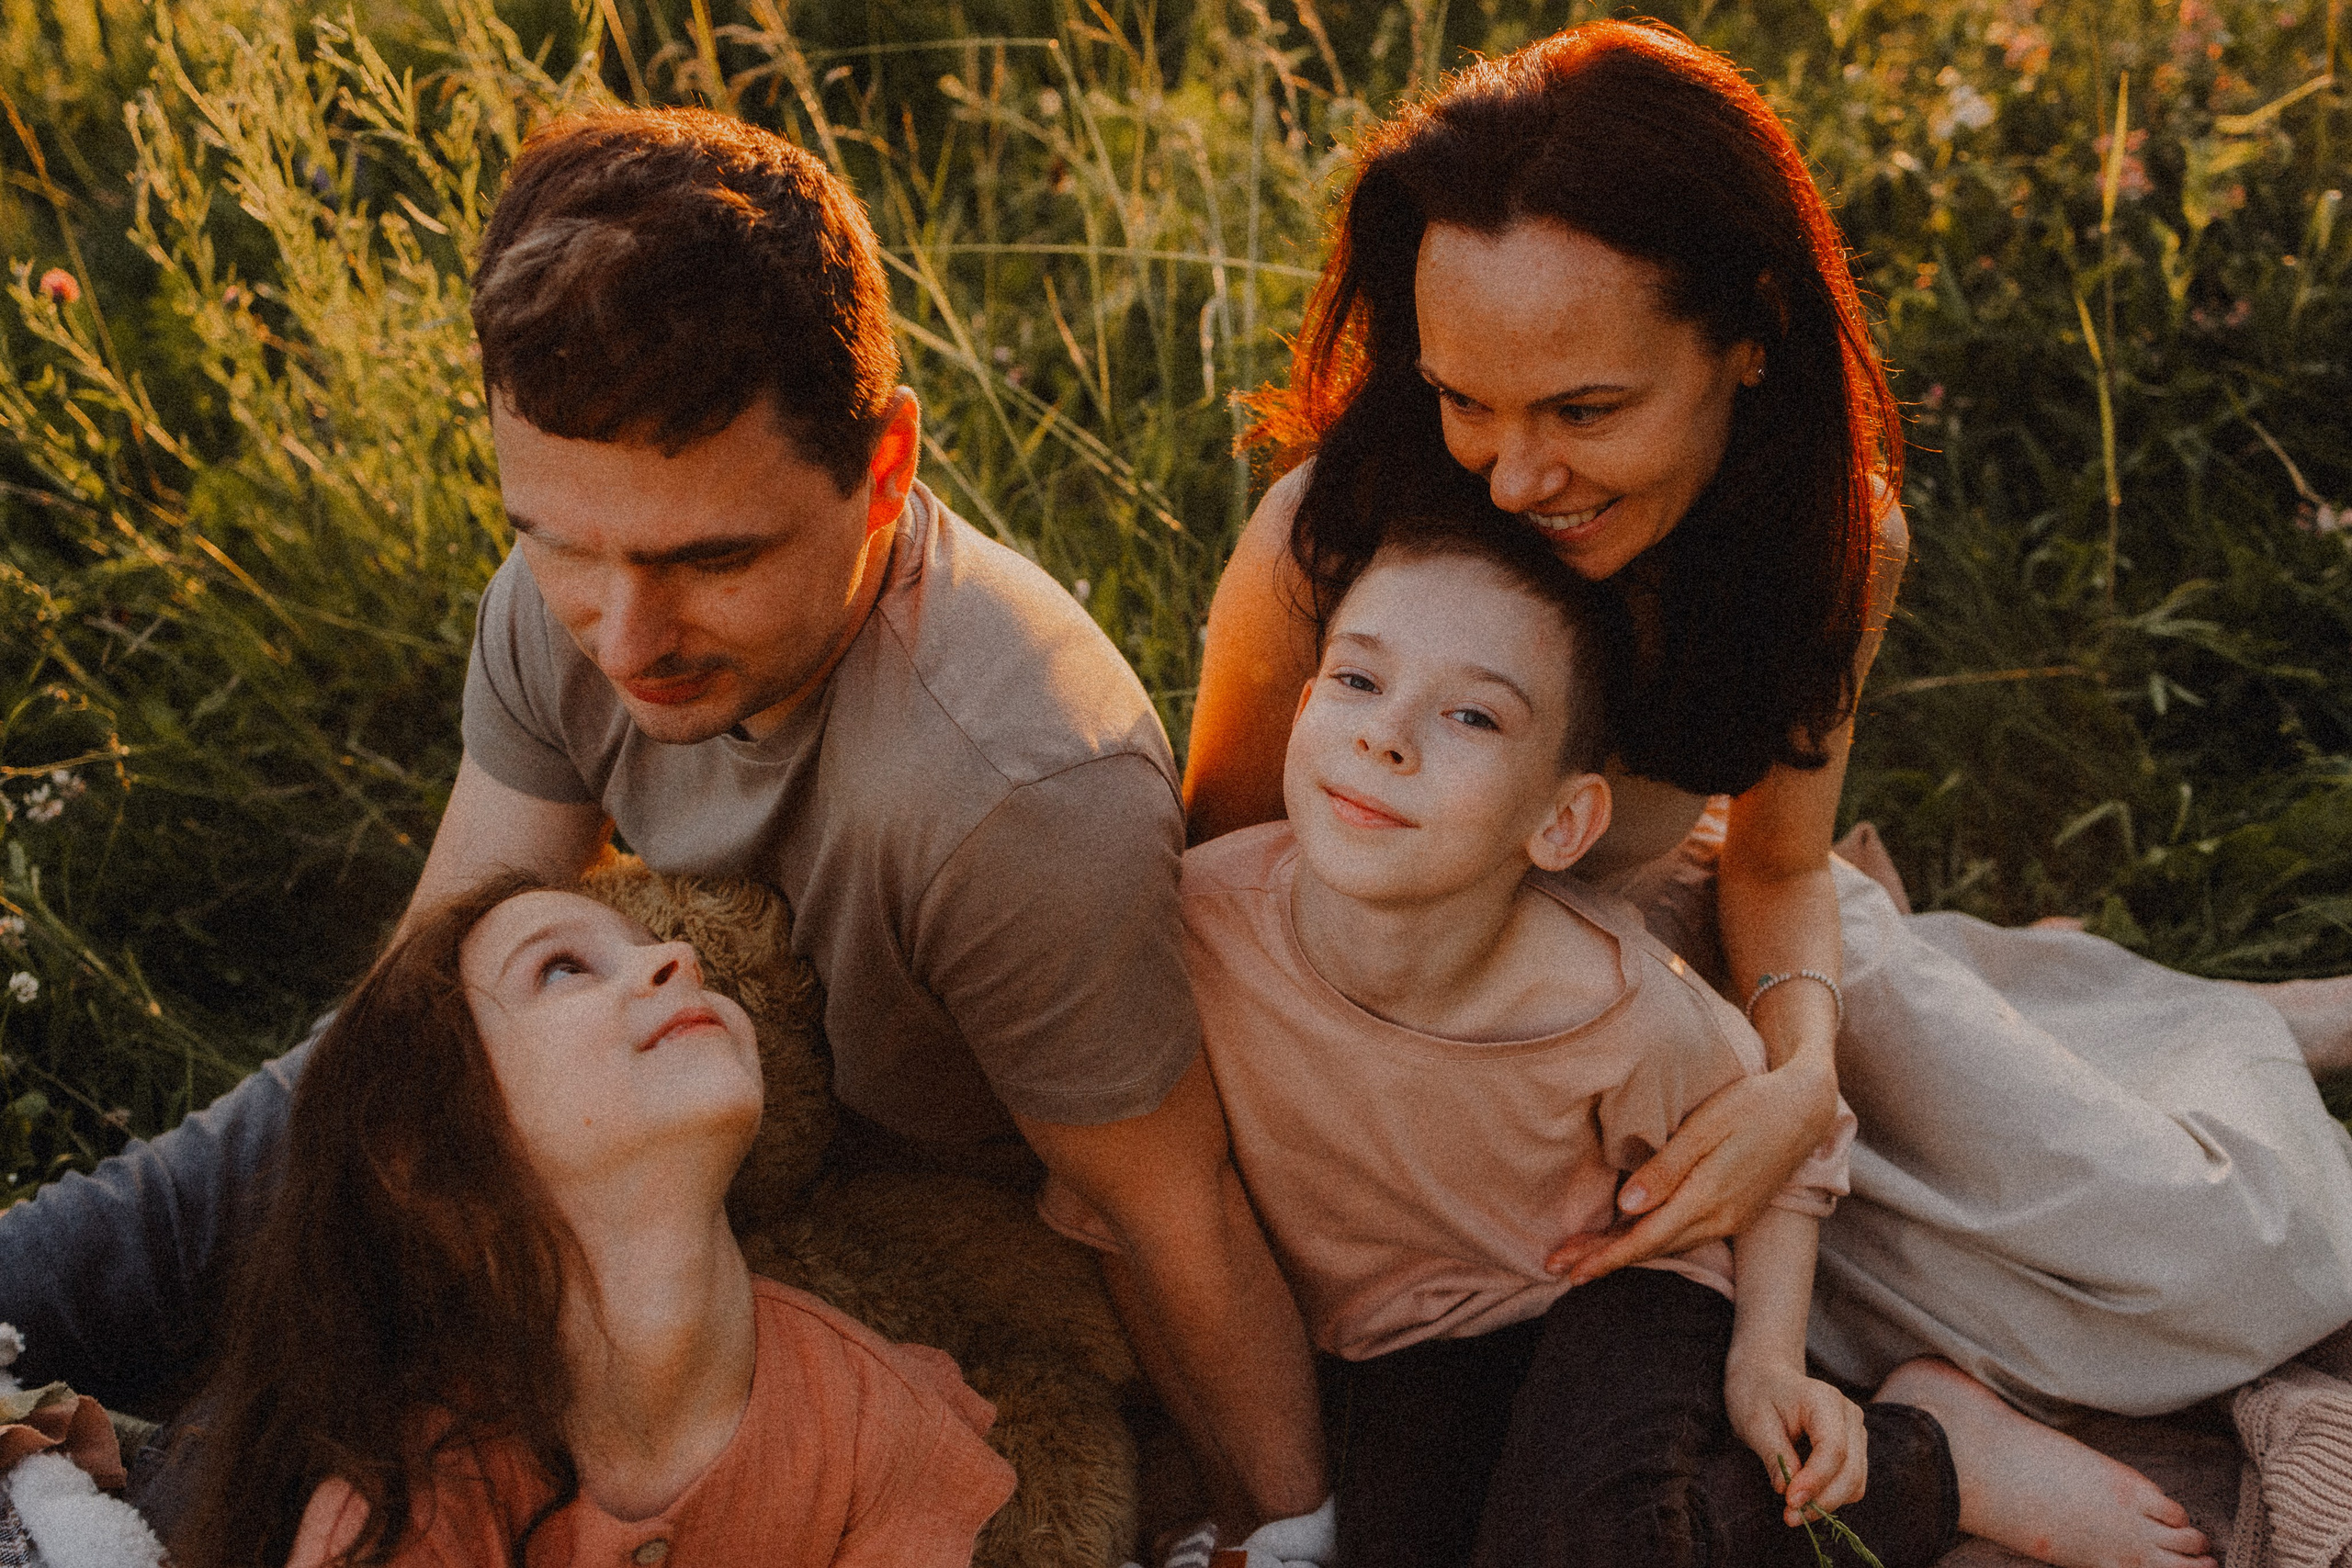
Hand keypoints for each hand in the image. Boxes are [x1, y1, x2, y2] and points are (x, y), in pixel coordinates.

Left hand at [1546, 1059, 1836, 1282]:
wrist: (1806, 1108)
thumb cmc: (1751, 1105)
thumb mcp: (1705, 1127)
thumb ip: (1665, 1168)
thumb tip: (1626, 1207)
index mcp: (1708, 1196)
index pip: (1645, 1237)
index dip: (1605, 1256)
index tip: (1567, 1268)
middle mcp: (1719, 1217)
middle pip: (1650, 1247)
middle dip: (1602, 1259)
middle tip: (1555, 1267)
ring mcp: (1729, 1218)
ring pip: (1666, 1244)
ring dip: (1623, 1253)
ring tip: (1581, 1258)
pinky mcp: (1733, 1212)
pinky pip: (1683, 1235)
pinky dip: (1650, 1242)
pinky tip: (1628, 1239)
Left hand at [1724, 1362, 1866, 1523]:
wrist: (1765, 1377)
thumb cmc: (1756, 1394)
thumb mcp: (1754, 1422)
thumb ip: (1774, 1455)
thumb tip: (1787, 1491)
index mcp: (1824, 1400)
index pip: (1833, 1449)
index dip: (1814, 1481)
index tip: (1790, 1502)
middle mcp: (1849, 1414)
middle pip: (1850, 1470)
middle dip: (1822, 1500)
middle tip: (1790, 1517)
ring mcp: (1856, 1431)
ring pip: (1856, 1481)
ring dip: (1828, 1503)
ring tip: (1794, 1512)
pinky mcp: (1854, 1447)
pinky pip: (1852, 1481)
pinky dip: (1832, 1496)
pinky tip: (1806, 1500)